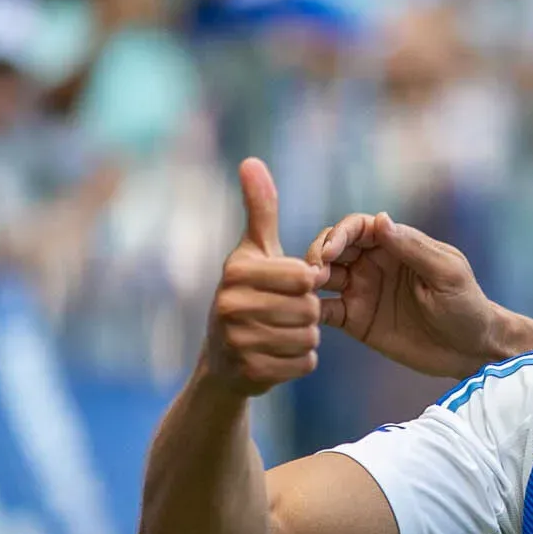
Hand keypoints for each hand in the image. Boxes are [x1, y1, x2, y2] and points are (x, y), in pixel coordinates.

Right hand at [202, 158, 324, 396]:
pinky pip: (305, 364)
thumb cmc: (249, 293)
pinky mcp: (249, 372)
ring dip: (306, 337)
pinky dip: (301, 361)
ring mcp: (236, 342)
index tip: (294, 285)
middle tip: (286, 313)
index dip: (309, 282)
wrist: (222, 360)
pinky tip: (279, 355)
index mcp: (236, 271)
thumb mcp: (254, 250)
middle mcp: (229, 305)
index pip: (303, 276)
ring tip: (282, 332)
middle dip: (309, 313)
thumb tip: (251, 160)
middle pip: (309, 308)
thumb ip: (260, 209)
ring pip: (309, 337)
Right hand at [303, 210, 532, 378]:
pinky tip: (307, 315)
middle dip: (316, 255)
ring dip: (308, 281)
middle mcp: (373, 263)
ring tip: (307, 292)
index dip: (338, 234)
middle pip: (332, 248)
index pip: (357, 227)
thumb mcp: (446, 274)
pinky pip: (326, 310)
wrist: (472, 350)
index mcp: (395, 245)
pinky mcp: (356, 321)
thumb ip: (413, 248)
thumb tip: (380, 218)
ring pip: (322, 277)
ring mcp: (362, 291)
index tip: (330, 252)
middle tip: (312, 275)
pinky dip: (310, 309)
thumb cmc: (467, 305)